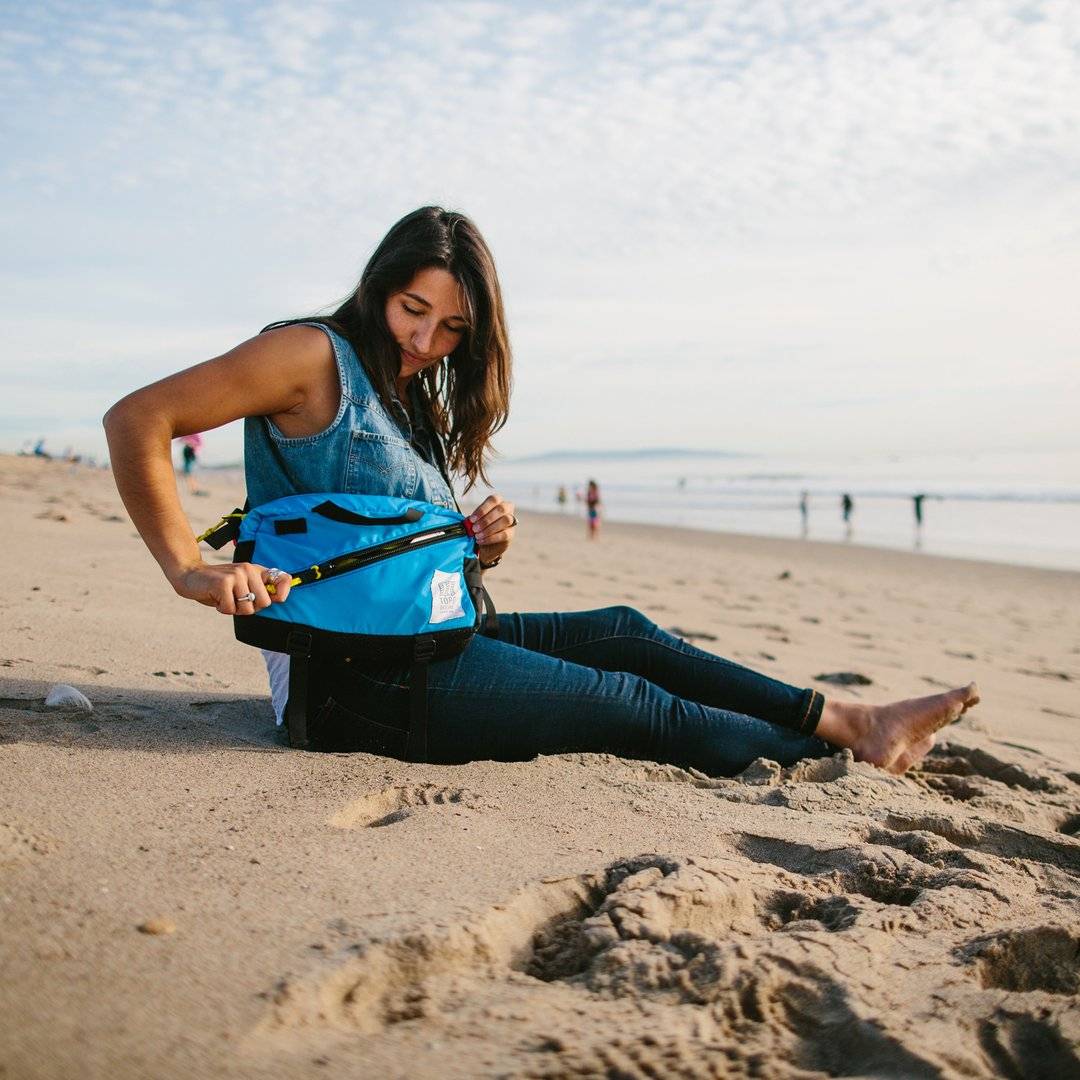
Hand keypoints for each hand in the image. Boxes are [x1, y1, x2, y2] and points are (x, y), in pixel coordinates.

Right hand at [170, 560, 292, 614]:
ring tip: (224, 598)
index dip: (283, 593)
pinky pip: (230, 609)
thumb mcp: (242, 585)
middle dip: (250, 608)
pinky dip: (222, 609)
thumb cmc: (218, 586)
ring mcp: (236, 575)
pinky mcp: (224, 583)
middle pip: (264, 603)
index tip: (277, 599)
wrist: (190, 575)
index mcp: (256, 570)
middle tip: (236, 601)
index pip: (283, 579)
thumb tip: (280, 599)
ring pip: (247, 609)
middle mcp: (249, 569)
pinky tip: (216, 598)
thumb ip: (259, 591)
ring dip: (234, 610)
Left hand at [468, 493, 516, 566]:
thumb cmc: (481, 526)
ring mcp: (511, 521)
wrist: (487, 543)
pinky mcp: (511, 533)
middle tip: (474, 529)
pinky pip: (504, 534)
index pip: (493, 499)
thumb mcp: (476, 520)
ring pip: (505, 520)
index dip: (482, 509)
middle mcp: (507, 508)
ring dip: (489, 529)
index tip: (472, 519)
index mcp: (498, 501)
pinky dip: (490, 538)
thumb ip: (474, 519)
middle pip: (501, 509)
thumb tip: (468, 522)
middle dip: (486, 519)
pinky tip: (480, 540)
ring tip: (477, 535)